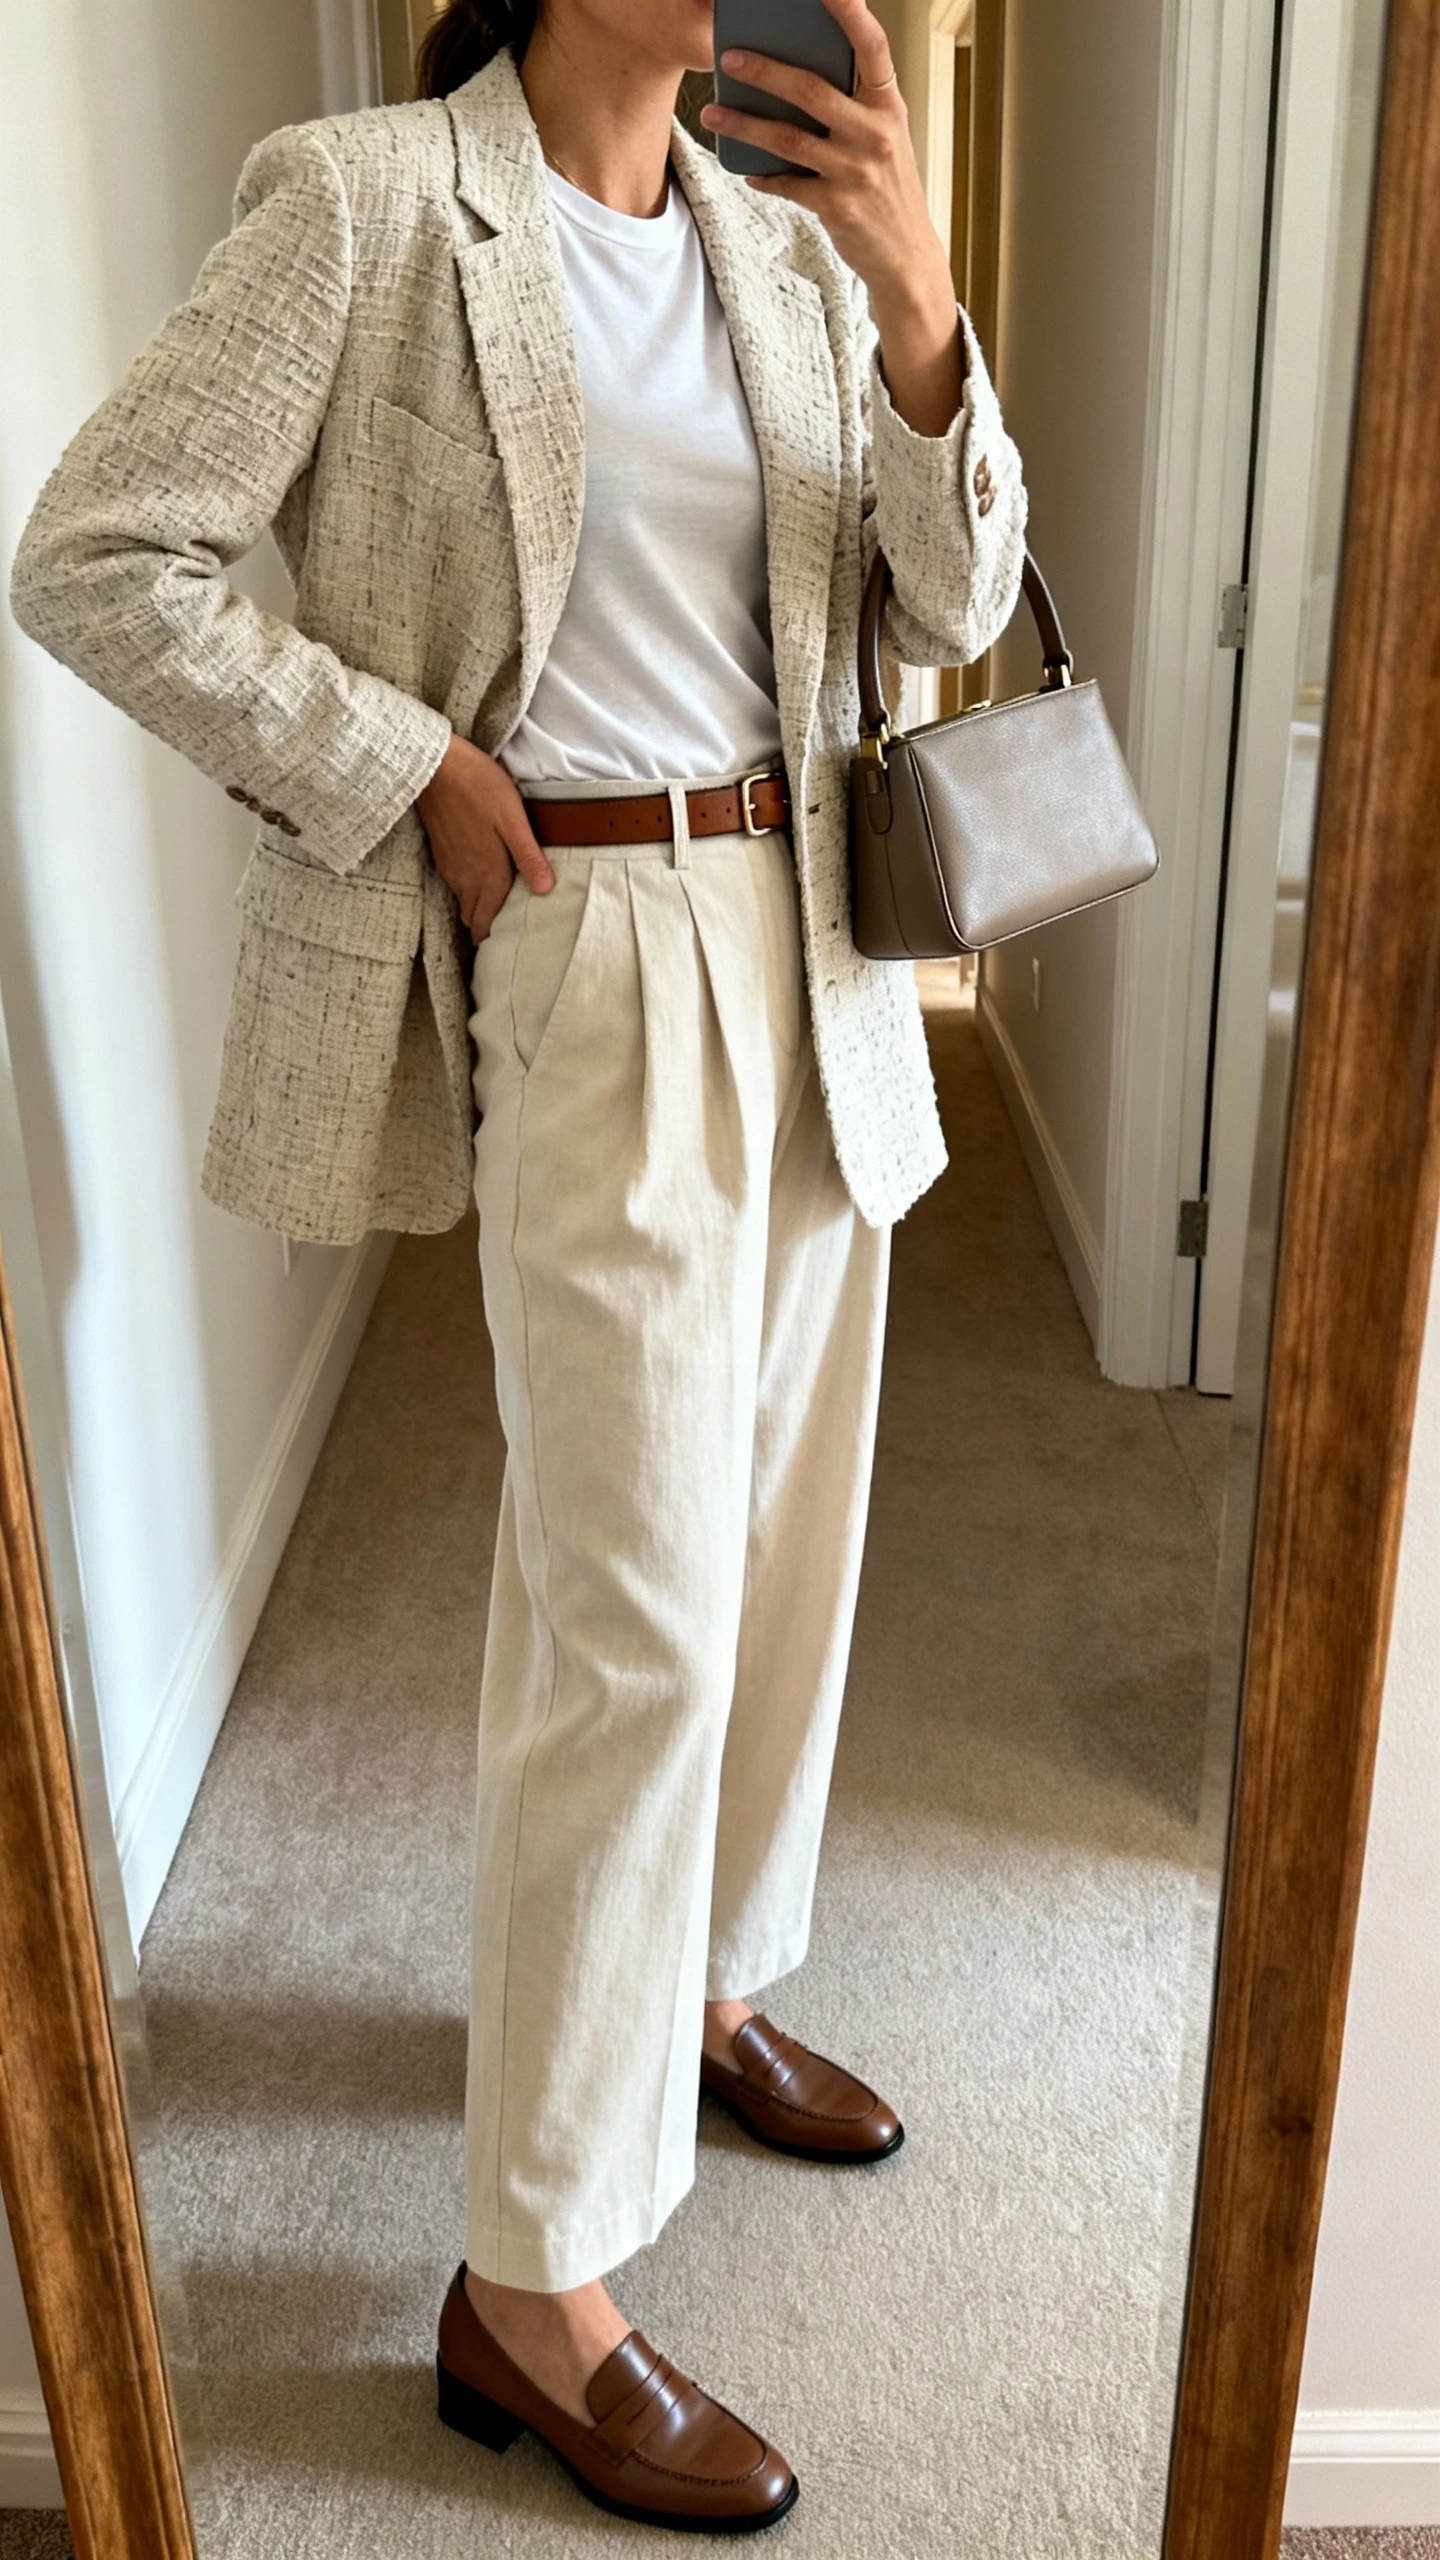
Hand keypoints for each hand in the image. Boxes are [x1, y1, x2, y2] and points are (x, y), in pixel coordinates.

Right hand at [415, 735, 553, 940]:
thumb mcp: (512, 818)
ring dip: (476, 908)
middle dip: (486, 928)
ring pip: (463, 901)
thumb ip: (528, 856)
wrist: (433, 765)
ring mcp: (449, 866)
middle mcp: (465, 878)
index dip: (496, 938)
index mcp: (487, 875)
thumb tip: (546, 890)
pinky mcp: (440, 852)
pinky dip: (467, 889)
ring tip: (496, 906)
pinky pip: (455, 883)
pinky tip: (479, 875)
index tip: (510, 945)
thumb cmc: (478, 786)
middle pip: (473, 918)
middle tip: (505, 930)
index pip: (488, 923)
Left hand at [700, 0, 962, 437]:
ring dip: (744, 123)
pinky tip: (746, 168)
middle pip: (811, 90)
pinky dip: (763, 175)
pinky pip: (787, 184)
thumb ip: (854, 107)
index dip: (850, 13)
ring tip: (713, 111)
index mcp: (888, 107)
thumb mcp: (885, 139)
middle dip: (765, 69)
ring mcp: (855, 171)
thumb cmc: (888, 190)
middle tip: (729, 55)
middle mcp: (874, 134)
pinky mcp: (836, 206)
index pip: (872, 47)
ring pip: (787, 138)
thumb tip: (797, 78)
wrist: (906, 257)